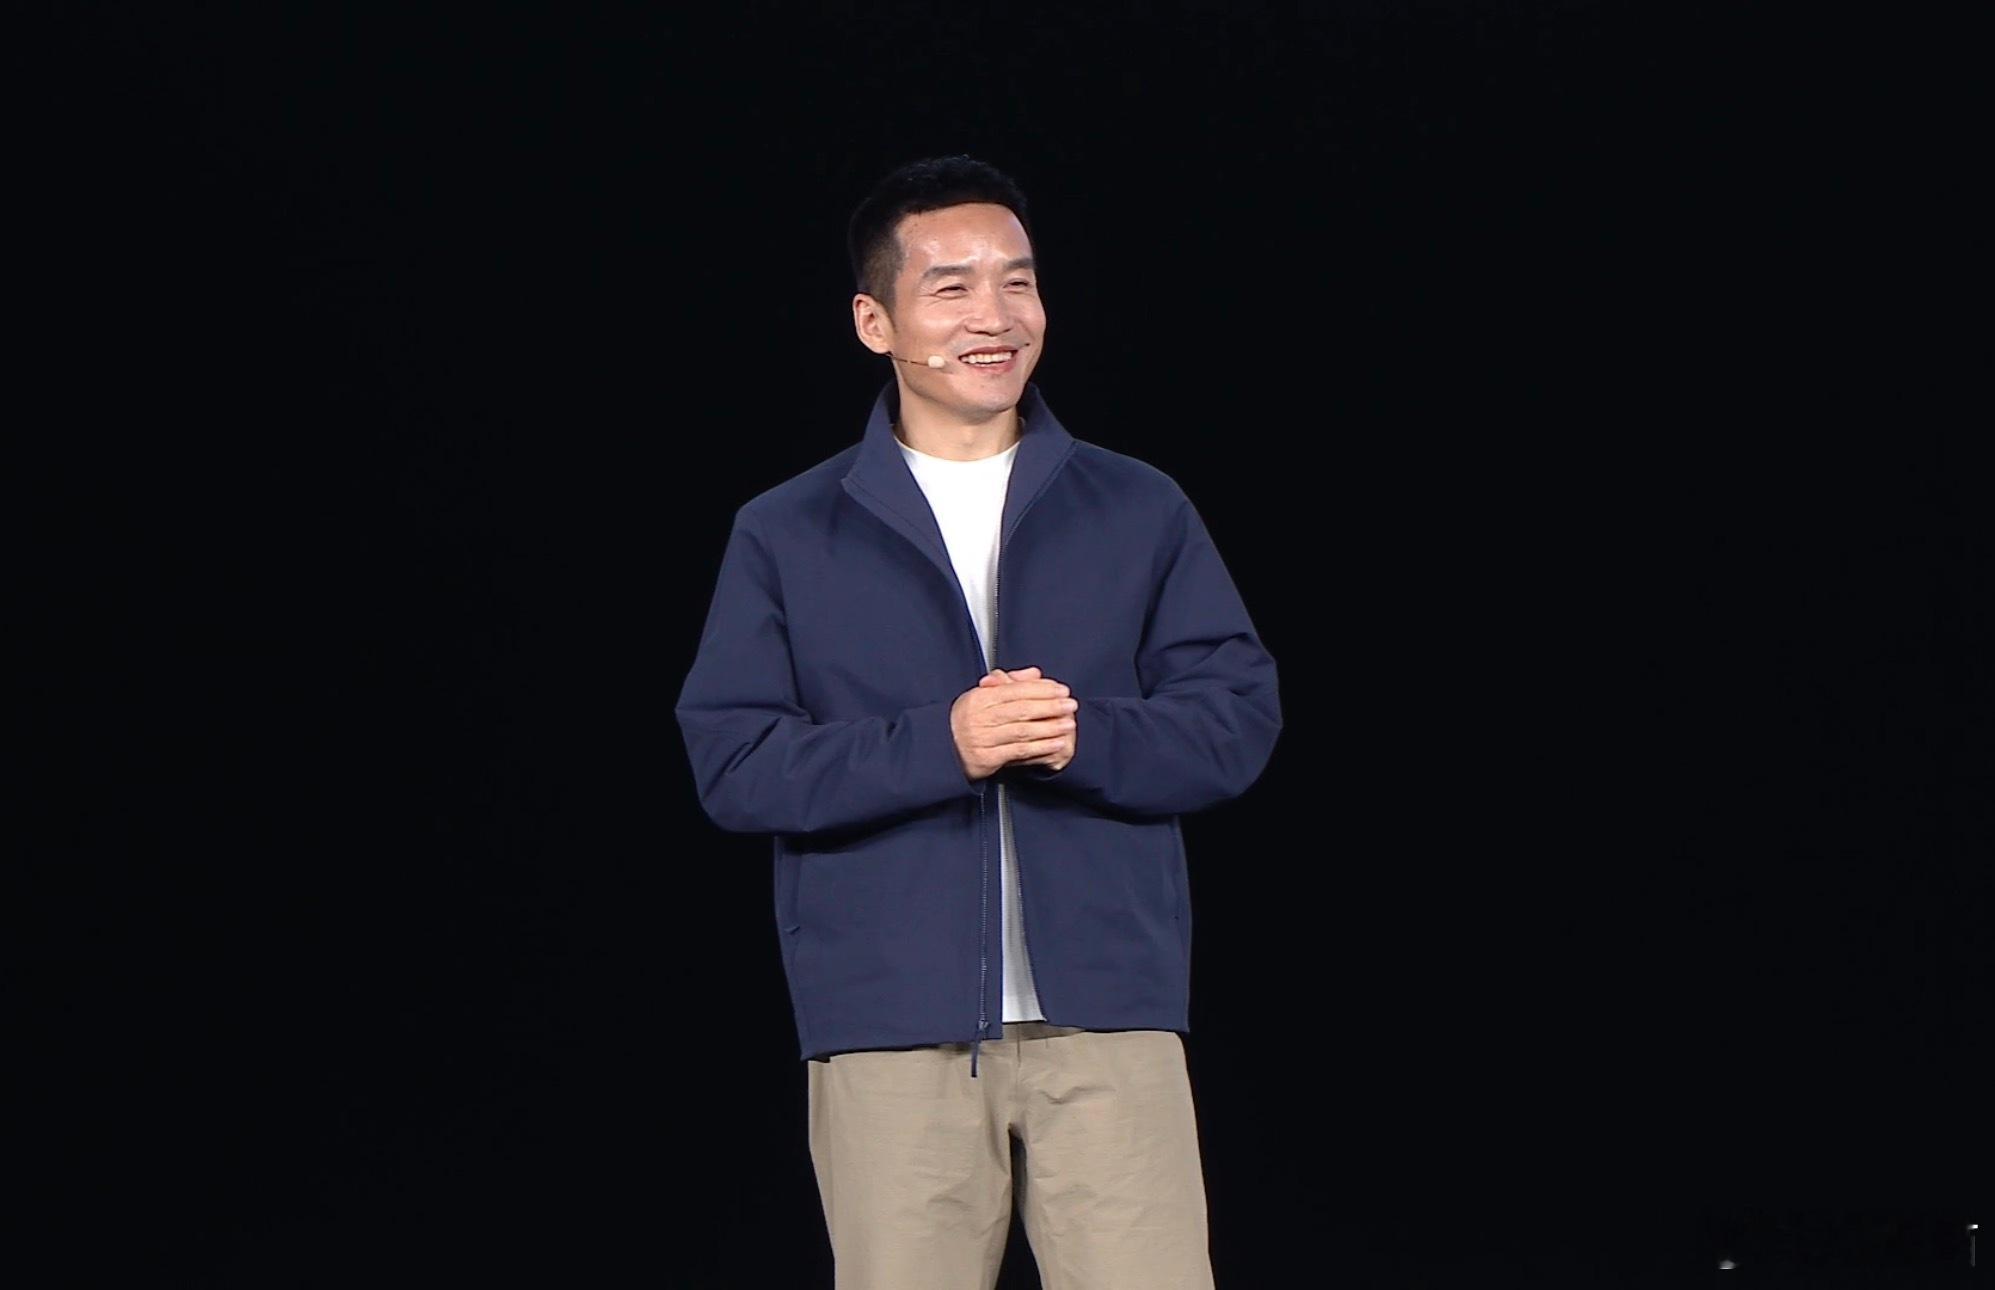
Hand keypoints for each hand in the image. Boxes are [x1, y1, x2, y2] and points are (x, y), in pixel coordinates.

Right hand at [951, 666, 1078, 780]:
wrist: (942, 749)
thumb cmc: (965, 720)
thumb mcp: (982, 696)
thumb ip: (1010, 684)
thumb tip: (1035, 673)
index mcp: (979, 698)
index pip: (1015, 690)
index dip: (1040, 690)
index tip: (1060, 689)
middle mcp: (980, 718)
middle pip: (1021, 710)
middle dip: (1049, 706)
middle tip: (1070, 704)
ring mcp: (983, 739)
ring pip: (1022, 731)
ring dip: (1049, 727)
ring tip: (1067, 723)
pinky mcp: (987, 758)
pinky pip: (1019, 751)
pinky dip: (1040, 747)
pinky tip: (1055, 743)